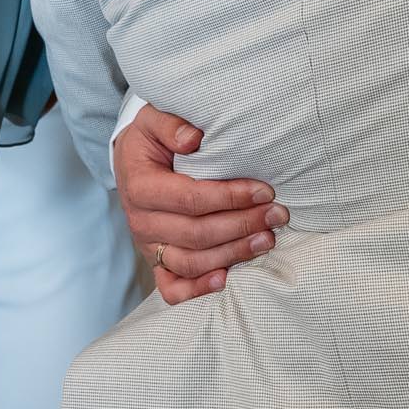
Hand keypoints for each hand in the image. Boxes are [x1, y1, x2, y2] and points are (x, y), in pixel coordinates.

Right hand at [113, 103, 285, 304]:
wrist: (131, 163)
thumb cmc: (149, 140)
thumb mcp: (152, 120)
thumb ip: (170, 124)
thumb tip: (194, 140)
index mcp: (140, 187)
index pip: (191, 199)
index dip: (231, 197)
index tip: (264, 191)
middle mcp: (141, 222)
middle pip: (197, 234)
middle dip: (242, 225)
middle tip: (277, 215)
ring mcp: (148, 246)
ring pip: (191, 262)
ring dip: (233, 254)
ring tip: (268, 240)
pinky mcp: (156, 262)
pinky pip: (172, 287)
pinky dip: (197, 289)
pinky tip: (225, 280)